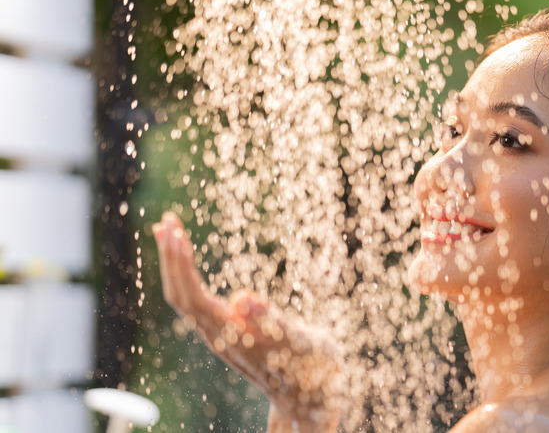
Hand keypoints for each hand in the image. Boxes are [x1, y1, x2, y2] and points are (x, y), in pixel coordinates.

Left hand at [153, 212, 340, 432]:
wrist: (309, 397)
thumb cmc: (312, 368)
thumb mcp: (303, 344)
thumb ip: (274, 324)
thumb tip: (242, 299)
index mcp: (234, 337)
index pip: (192, 298)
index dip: (180, 266)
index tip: (176, 233)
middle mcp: (219, 337)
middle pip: (180, 296)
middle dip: (171, 258)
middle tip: (167, 221)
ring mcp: (220, 334)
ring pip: (184, 298)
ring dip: (174, 264)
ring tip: (168, 230)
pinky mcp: (226, 330)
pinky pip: (195, 300)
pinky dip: (186, 273)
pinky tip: (184, 258)